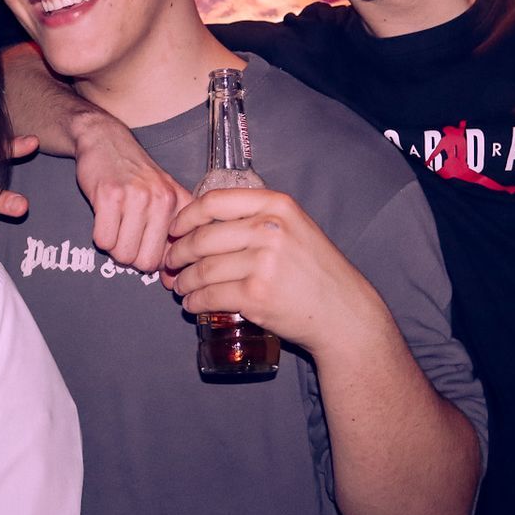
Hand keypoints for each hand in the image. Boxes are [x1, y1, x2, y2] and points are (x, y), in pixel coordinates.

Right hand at [70, 113, 190, 271]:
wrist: (106, 140)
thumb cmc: (135, 176)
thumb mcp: (164, 199)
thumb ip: (170, 239)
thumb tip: (171, 282)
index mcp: (182, 203)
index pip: (174, 257)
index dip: (159, 264)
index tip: (148, 253)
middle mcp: (164, 200)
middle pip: (145, 262)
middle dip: (132, 257)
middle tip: (127, 236)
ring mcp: (137, 197)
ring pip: (123, 254)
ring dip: (114, 246)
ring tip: (117, 223)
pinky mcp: (110, 196)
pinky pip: (103, 240)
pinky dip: (100, 235)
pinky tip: (105, 216)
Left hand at [164, 187, 370, 352]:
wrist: (343, 313)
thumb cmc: (317, 272)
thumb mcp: (296, 228)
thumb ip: (258, 219)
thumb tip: (203, 226)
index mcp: (277, 206)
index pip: (214, 201)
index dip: (186, 216)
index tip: (175, 229)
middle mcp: (269, 229)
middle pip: (202, 238)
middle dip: (178, 253)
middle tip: (171, 263)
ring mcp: (263, 263)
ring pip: (202, 269)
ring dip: (182, 280)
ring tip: (179, 286)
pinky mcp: (256, 296)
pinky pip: (210, 296)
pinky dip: (194, 301)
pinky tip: (192, 304)